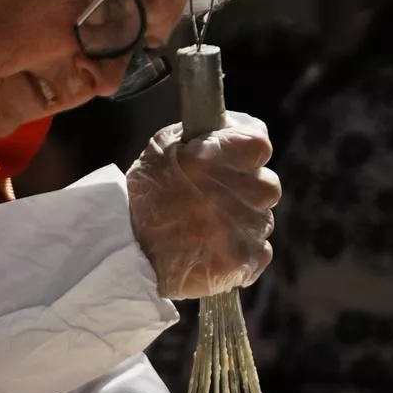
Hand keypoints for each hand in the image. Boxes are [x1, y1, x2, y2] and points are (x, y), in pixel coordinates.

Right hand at [126, 111, 280, 298]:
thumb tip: (239, 129)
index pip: (260, 146)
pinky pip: (261, 252)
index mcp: (210, 158)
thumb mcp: (163, 146)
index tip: (238, 161)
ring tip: (211, 227)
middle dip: (250, 190)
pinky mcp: (238, 264)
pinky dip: (245, 251)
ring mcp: (236, 232)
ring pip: (263, 221)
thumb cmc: (145, 193)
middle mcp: (228, 194)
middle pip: (269, 187)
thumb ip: (206, 132)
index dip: (250, 153)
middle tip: (221, 198)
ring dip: (244, 222)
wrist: (123, 249)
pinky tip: (218, 248)